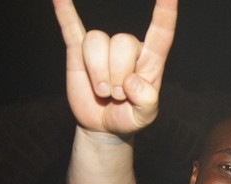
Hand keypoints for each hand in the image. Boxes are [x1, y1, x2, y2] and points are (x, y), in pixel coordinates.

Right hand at [52, 0, 176, 135]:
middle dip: (117, 75)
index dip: (165, 12)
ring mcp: (103, 48)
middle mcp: (128, 48)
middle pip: (122, 42)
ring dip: (97, 71)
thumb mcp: (145, 116)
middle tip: (117, 96)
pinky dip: (65, 12)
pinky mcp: (79, 51)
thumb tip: (132, 81)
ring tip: (102, 92)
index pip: (162, 32)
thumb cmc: (129, 116)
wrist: (104, 125)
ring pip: (97, 41)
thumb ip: (147, 102)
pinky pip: (70, 27)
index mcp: (150, 60)